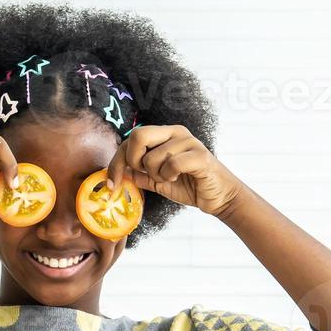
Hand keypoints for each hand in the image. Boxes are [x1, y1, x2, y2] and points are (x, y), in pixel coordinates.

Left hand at [106, 126, 243, 216]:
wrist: (218, 197)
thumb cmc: (190, 186)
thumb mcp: (158, 181)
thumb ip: (140, 174)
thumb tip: (120, 172)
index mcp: (164, 134)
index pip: (131, 139)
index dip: (117, 161)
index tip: (112, 183)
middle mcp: (175, 132)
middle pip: (138, 135)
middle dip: (133, 161)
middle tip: (145, 175)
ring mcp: (188, 141)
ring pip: (153, 157)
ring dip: (156, 175)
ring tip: (170, 178)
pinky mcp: (199, 155)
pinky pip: (171, 164)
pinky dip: (170, 176)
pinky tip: (179, 178)